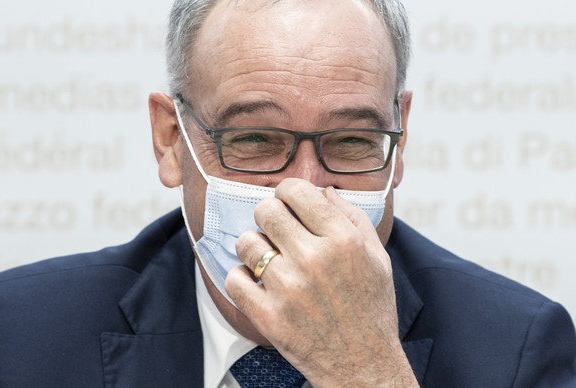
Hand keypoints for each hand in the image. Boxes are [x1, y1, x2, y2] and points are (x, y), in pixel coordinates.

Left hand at [225, 178, 416, 386]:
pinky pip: (234, 279)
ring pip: (246, 242)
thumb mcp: (378, 257)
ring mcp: (288, 288)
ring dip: (255, 247)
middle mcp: (314, 259)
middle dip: (270, 216)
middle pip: (265, 210)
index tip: (289, 203)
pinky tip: (259, 284)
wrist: (363, 365)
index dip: (288, 192)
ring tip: (269, 260)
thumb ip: (353, 217)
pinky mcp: (268, 316)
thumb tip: (324, 191)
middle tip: (278, 231)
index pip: (296, 191)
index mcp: (343, 240)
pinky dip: (242, 278)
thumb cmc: (372, 309)